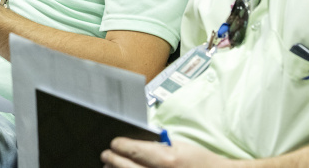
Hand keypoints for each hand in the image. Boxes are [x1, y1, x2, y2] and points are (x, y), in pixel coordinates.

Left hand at [102, 137, 232, 167]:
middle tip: (106, 155)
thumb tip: (135, 144)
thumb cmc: (201, 162)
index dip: (120, 145)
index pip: (133, 150)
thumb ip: (157, 146)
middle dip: (112, 159)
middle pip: (125, 167)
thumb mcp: (181, 147)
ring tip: (108, 167)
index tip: (114, 143)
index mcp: (166, 159)